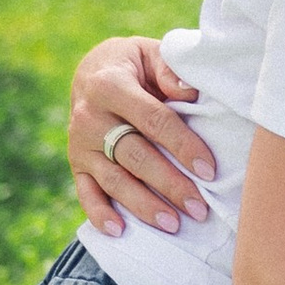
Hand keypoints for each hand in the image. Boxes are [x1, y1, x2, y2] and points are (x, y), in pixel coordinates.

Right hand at [69, 35, 213, 236]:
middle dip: (169, 184)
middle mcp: (90, 117)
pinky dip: (100, 214)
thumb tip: (189, 91)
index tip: (209, 170)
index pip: (153, 120)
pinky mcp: (76, 164)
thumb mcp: (151, 53)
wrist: (92, 70)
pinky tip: (120, 232)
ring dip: (143, 205)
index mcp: (111, 86)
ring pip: (114, 180)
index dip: (183, 146)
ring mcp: (80, 144)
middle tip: (198, 208)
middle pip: (135, 156)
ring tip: (173, 225)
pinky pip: (85, 193)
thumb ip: (170, 70)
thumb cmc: (135, 64)